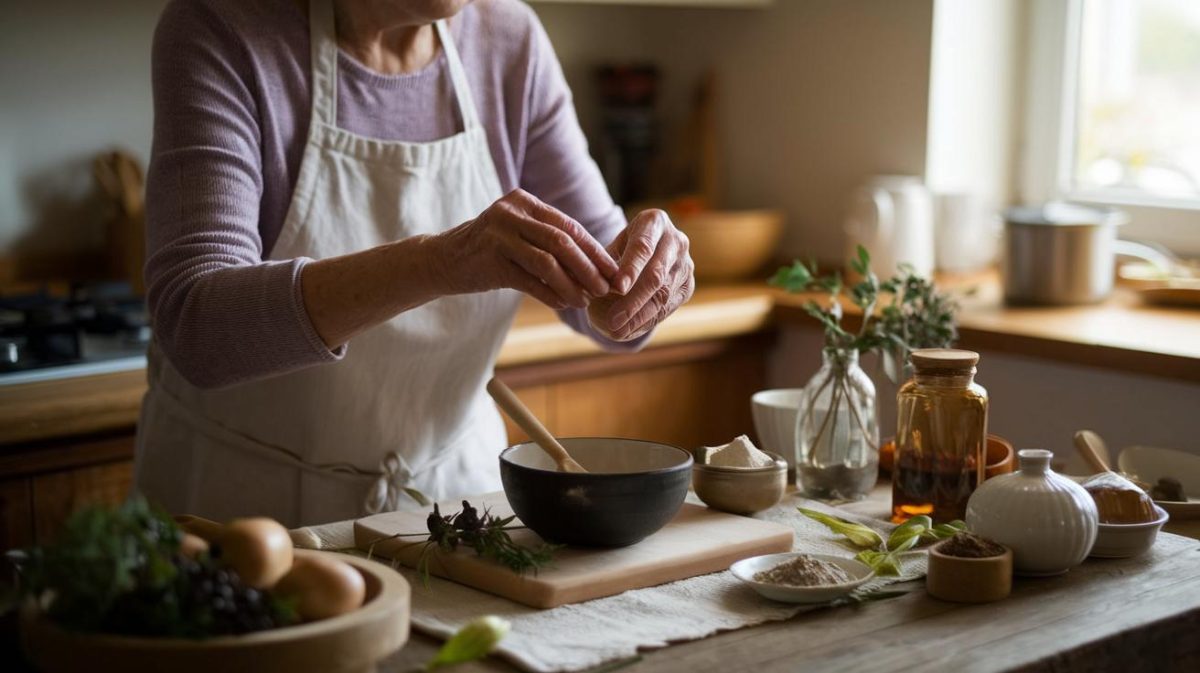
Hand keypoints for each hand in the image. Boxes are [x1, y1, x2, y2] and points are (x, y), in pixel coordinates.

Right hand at [433, 189, 617, 308]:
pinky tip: (562, 305)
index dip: (594, 250)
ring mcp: (499, 235)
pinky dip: (550, 294)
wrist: (443, 260)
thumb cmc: (490, 251)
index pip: (569, 226)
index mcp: (524, 202)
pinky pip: (529, 280)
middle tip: (605, 289)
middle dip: (588, 268)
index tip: (613, 271)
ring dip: (571, 285)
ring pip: (548, 262)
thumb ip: (549, 241)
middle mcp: (512, 213)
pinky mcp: (490, 260)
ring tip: (585, 301)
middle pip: (562, 242)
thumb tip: (595, 265)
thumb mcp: (519, 235)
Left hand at [591, 209, 694, 340]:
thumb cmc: (622, 247)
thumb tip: (597, 287)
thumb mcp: (611, 246)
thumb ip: (605, 264)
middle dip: (633, 300)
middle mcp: (676, 241)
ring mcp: (686, 265)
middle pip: (656, 275)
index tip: (617, 288)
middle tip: (613, 320)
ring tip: (616, 331)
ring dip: (639, 316)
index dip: (631, 268)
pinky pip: (668, 308)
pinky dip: (647, 322)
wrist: (648, 249)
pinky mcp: (688, 286)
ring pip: (663, 295)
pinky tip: (628, 331)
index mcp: (655, 222)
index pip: (643, 246)